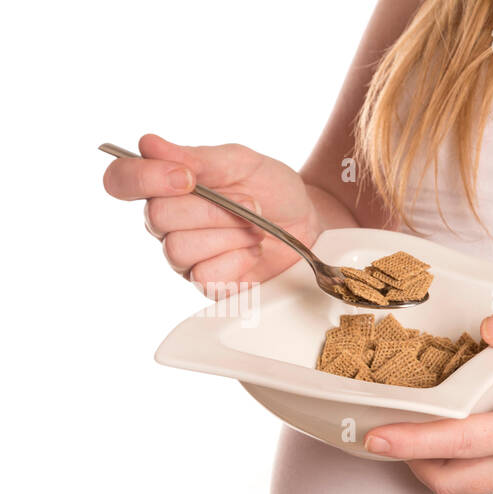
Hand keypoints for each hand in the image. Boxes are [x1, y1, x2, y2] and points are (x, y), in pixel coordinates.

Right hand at [102, 133, 318, 293]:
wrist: (308, 221)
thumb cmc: (272, 189)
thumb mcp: (240, 162)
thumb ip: (197, 157)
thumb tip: (149, 145)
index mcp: (165, 186)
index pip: (120, 181)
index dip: (143, 178)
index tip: (186, 177)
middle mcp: (167, 223)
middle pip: (158, 217)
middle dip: (212, 209)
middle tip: (249, 204)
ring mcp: (185, 257)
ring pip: (179, 249)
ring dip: (228, 234)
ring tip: (255, 229)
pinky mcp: (208, 285)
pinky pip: (204, 276)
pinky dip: (237, 260)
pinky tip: (253, 251)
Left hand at [363, 308, 492, 493]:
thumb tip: (488, 327)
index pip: (454, 443)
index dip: (407, 442)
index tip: (373, 436)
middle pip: (448, 482)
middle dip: (410, 463)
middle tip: (389, 436)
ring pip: (472, 488)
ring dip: (444, 465)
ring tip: (432, 434)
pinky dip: (482, 466)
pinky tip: (490, 438)